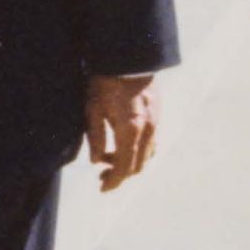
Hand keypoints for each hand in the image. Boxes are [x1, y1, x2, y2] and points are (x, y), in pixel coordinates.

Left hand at [85, 73, 158, 191]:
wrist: (128, 61)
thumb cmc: (105, 83)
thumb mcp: (92, 110)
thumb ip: (95, 137)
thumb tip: (95, 161)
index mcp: (131, 129)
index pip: (124, 166)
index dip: (114, 181)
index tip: (102, 189)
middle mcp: (148, 130)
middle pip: (138, 165)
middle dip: (120, 175)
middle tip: (101, 177)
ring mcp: (156, 123)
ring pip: (146, 155)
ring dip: (128, 162)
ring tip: (107, 160)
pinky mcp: (158, 117)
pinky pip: (150, 143)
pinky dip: (136, 151)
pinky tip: (121, 146)